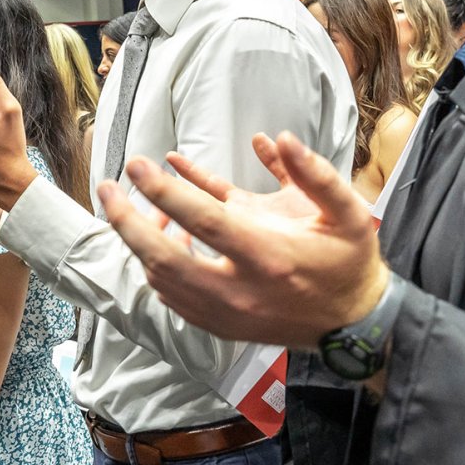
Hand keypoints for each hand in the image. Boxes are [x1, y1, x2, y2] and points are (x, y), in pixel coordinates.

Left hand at [99, 131, 389, 348]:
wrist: (356, 325)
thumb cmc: (350, 262)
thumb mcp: (348, 212)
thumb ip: (315, 174)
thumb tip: (277, 138)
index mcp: (269, 255)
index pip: (201, 219)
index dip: (163, 190)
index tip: (138, 165)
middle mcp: (241, 289)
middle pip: (164, 258)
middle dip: (127, 222)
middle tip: (108, 188)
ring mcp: (227, 313)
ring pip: (163, 281)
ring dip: (139, 244)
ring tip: (130, 208)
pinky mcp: (222, 326)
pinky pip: (174, 299)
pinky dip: (156, 270)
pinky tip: (155, 243)